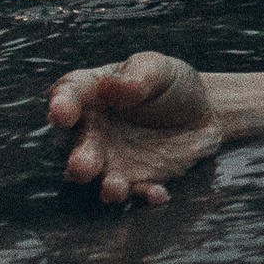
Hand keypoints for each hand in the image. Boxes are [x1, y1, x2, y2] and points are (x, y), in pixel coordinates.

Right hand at [45, 52, 222, 205]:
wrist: (202, 112)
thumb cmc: (170, 84)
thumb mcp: (159, 69)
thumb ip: (139, 73)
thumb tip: (119, 85)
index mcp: (90, 95)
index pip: (68, 95)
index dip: (61, 104)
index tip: (61, 112)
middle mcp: (91, 131)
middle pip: (75, 147)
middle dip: (78, 160)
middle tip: (83, 166)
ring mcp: (111, 159)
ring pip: (100, 177)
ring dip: (106, 186)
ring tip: (115, 189)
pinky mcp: (136, 179)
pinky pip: (137, 190)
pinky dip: (146, 195)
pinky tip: (158, 193)